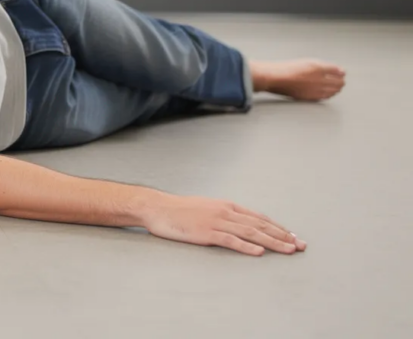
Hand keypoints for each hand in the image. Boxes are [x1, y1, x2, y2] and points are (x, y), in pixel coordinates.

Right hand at [141, 193, 306, 255]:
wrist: (157, 207)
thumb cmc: (179, 210)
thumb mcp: (206, 207)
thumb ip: (223, 215)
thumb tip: (238, 224)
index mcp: (227, 205)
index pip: (259, 217)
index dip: (278, 227)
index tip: (293, 236)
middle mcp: (226, 212)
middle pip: (260, 225)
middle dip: (283, 235)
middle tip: (300, 245)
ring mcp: (216, 222)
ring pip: (251, 233)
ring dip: (272, 242)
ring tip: (288, 249)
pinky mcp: (207, 233)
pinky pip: (231, 240)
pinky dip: (247, 247)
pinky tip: (259, 252)